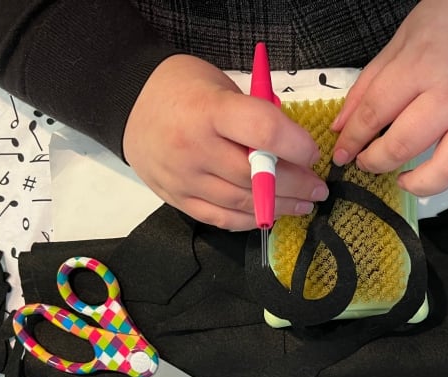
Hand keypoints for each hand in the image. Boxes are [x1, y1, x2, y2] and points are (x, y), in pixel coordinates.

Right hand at [123, 55, 326, 229]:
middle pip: (256, 176)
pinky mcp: (178, 199)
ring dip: (280, 207)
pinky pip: (221, 218)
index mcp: (208, 110)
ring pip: (242, 203)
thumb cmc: (182, 88)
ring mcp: (184, 179)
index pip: (263, 131)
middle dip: (296, 184)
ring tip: (304, 204)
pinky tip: (269, 214)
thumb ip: (253, 114)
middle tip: (319, 188)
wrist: (129, 104)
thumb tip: (291, 147)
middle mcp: (194, 148)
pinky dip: (250, 219)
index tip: (313, 153)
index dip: (296, 145)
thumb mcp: (220, 85)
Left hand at [331, 0, 447, 195]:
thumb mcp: (397, 47)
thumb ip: (366, 89)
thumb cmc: (446, 30)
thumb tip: (340, 131)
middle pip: (405, 144)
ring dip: (422, 183)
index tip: (344, 154)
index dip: (352, 140)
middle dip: (377, 162)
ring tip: (407, 181)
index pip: (375, 115)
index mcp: (422, 66)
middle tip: (370, 164)